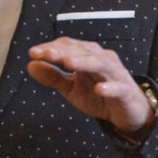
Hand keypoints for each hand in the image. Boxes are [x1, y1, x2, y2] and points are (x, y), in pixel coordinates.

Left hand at [27, 37, 155, 139]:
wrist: (127, 111)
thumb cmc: (97, 95)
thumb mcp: (70, 88)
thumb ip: (52, 76)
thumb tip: (30, 64)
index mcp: (86, 56)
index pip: (68, 46)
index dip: (51, 48)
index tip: (34, 53)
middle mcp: (101, 59)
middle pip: (81, 51)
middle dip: (62, 52)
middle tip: (45, 54)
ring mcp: (114, 73)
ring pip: (99, 63)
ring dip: (84, 62)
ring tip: (68, 63)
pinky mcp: (125, 90)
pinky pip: (117, 87)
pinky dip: (108, 87)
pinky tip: (98, 89)